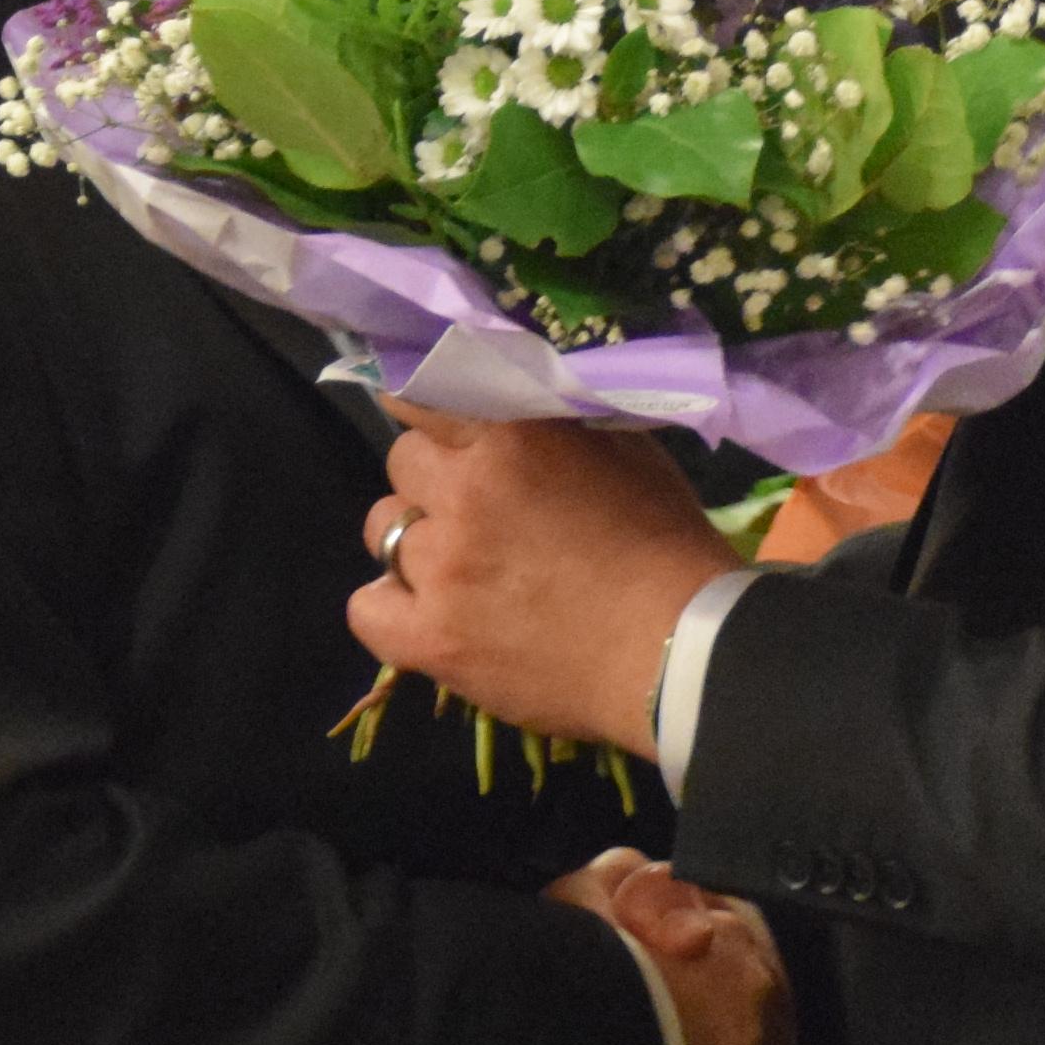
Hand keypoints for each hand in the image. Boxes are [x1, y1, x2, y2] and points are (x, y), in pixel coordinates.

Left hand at [361, 414, 737, 756]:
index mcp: (511, 435)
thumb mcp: (625, 450)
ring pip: (383, 531)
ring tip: (461, 568)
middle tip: (476, 509)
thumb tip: (515, 402)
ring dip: (417, 541)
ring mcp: (440, 568)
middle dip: (434, 479)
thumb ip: (556, 420)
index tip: (439, 427)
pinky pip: (366, 608)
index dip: (425, 409)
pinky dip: (392, 608)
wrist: (679, 651)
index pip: (419, 392)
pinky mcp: (429, 637)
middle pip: (401, 463)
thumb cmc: (667, 544)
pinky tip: (430, 614)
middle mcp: (463, 491)